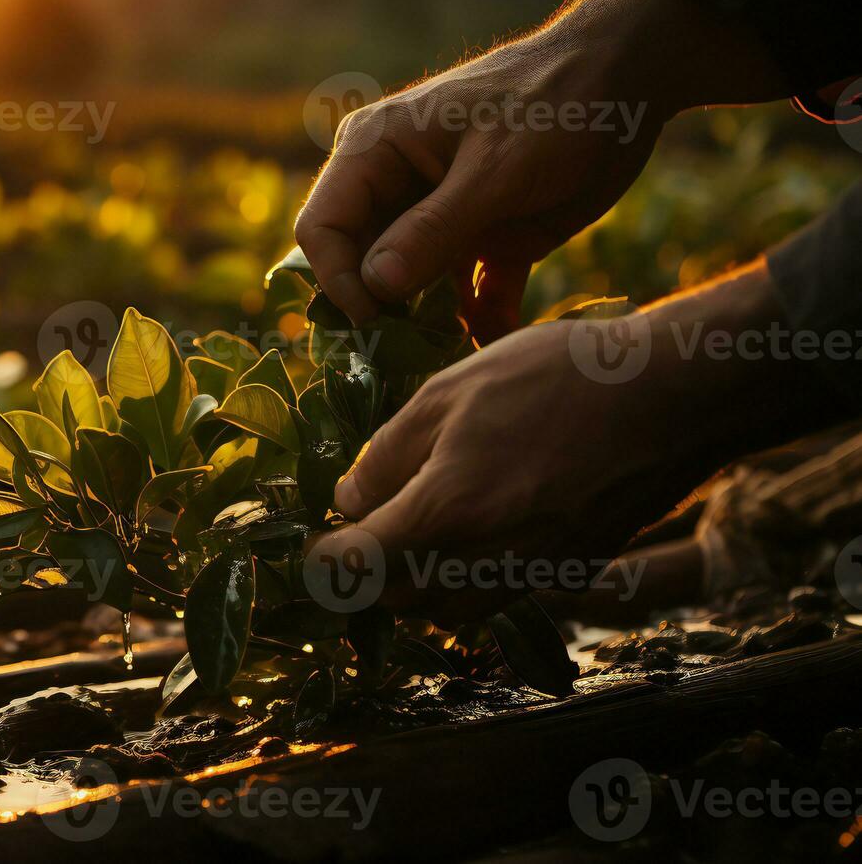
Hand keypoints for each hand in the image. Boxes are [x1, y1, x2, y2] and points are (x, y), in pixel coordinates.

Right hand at [293, 0, 788, 341]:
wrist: (632, 81)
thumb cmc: (556, 106)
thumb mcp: (496, 171)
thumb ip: (432, 230)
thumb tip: (374, 287)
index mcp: (375, 150)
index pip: (323, 227)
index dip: (339, 279)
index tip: (377, 323)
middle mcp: (394, 185)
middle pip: (360, 263)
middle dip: (384, 312)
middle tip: (414, 355)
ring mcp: (437, 214)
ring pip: (410, 288)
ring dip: (431, 326)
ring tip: (457, 354)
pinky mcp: (482, 237)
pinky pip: (464, 292)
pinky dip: (479, 318)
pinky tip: (500, 335)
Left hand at [313, 264, 819, 623]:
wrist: (671, 396)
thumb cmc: (554, 377)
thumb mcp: (447, 392)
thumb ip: (386, 455)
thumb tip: (346, 501)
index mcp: (443, 516)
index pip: (353, 569)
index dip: (323, 559)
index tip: (316, 541)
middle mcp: (484, 564)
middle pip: (394, 600)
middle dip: (366, 573)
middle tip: (357, 529)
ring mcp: (530, 577)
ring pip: (445, 610)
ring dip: (415, 582)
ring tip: (410, 529)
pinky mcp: (566, 576)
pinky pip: (494, 598)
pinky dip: (466, 580)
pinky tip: (471, 531)